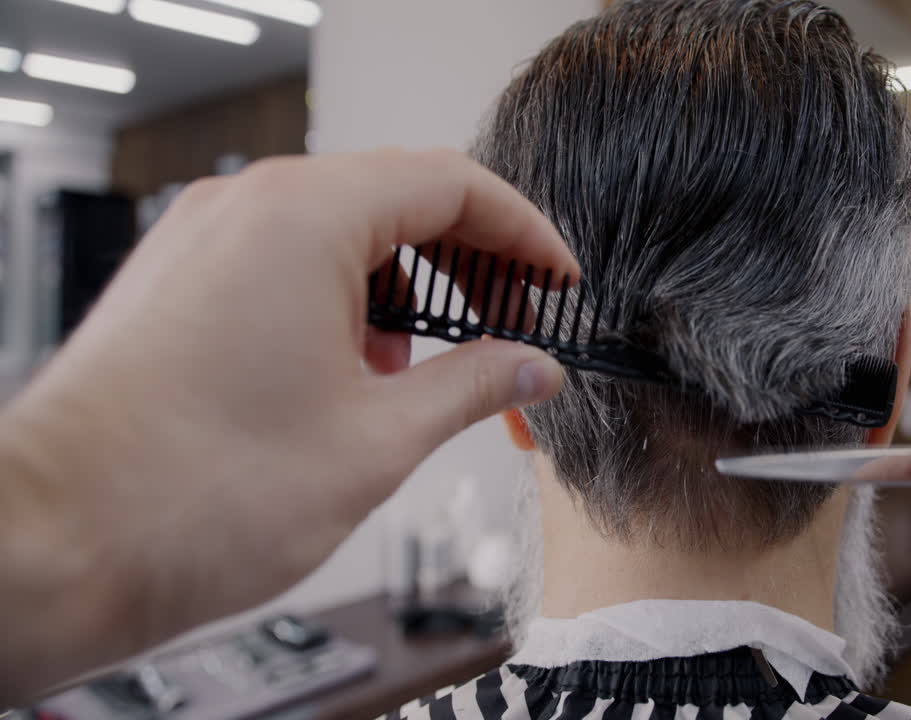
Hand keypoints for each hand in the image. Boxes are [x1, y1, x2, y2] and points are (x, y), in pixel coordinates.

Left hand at [0, 149, 576, 700]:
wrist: (53, 545)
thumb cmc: (193, 492)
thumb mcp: (377, 439)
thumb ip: (474, 384)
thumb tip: (531, 368)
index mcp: (305, 218)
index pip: (452, 185)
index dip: (525, 235)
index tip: (558, 281)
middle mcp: (247, 207)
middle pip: (398, 198)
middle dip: (472, 263)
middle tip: (518, 326)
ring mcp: (205, 238)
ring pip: (342, 230)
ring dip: (409, 286)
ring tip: (440, 364)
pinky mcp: (181, 279)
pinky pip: (288, 260)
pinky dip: (346, 299)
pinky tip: (364, 369)